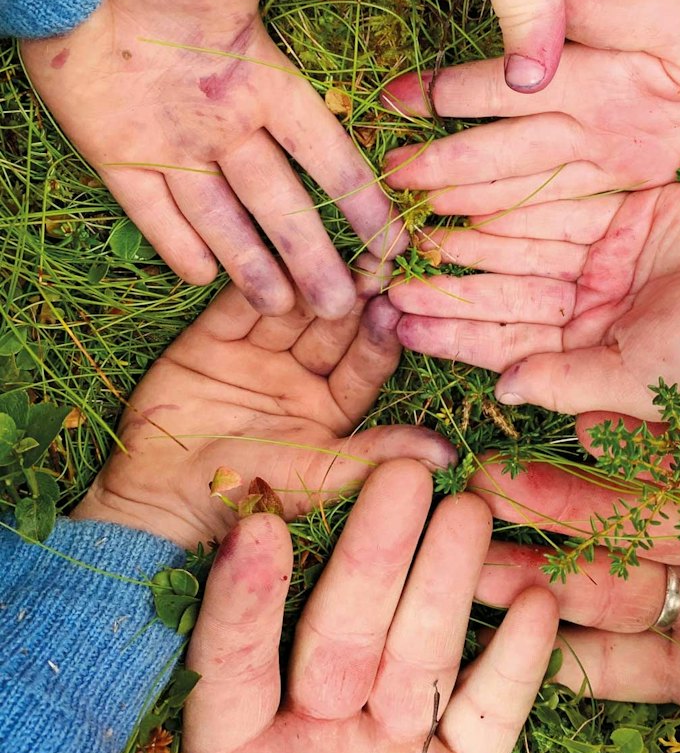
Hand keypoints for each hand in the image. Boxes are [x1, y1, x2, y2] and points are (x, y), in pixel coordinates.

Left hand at [21, 0, 402, 317]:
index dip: (359, 197)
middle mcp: (225, 121)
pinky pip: (152, 210)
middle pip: (278, 201)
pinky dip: (176, 243)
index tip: (391, 241)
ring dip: (253, 263)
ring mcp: (171, 141)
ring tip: (287, 310)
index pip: (325, 153)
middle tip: (344, 304)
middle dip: (313, 254)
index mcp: (262, 80)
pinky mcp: (116, 151)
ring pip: (221, 217)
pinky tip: (204, 280)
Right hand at [72, 267, 452, 548]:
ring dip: (307, 279)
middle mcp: (301, 376)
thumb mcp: (316, 478)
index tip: (395, 305)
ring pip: (290, 307)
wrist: (159, 504)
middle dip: (352, 294)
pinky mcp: (210, 340)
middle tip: (373, 258)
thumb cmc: (244, 499)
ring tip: (326, 249)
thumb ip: (376, 455)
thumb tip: (447, 453)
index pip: (366, 362)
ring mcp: (257, 355)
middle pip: (333, 326)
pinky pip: (237, 304)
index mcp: (335, 409)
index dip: (380, 334)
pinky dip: (254, 282)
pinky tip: (273, 255)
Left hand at [181, 459, 558, 752]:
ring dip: (449, 582)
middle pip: (341, 635)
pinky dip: (520, 665)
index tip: (260, 529)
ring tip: (470, 510)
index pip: (233, 666)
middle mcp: (312, 746)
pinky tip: (538, 602)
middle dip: (370, 556)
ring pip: (421, 656)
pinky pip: (494, 721)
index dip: (245, 602)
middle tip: (398, 475)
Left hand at [389, 181, 679, 415]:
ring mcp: (609, 259)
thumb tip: (499, 392)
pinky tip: (462, 199)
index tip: (394, 323)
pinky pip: (558, 205)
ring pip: (520, 246)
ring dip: (467, 240)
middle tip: (382, 272)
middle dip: (445, 285)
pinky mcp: (628, 211)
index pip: (506, 345)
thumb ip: (570, 382)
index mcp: (595, 357)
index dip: (449, 333)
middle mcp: (594, 309)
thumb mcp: (644, 377)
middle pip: (502, 292)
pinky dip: (512, 203)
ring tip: (407, 232)